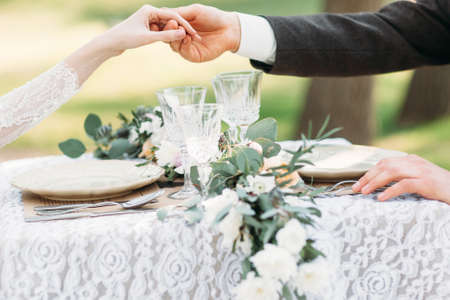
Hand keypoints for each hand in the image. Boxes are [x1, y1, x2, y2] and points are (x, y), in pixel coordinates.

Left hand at [65, 5, 197, 83]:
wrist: (110, 43)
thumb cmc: (126, 38)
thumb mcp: (148, 38)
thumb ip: (167, 35)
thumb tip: (184, 33)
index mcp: (150, 10)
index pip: (173, 16)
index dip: (185, 26)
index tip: (194, 34)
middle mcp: (149, 12)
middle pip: (171, 20)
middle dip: (183, 29)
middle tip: (195, 38)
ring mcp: (148, 19)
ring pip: (167, 26)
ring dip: (176, 33)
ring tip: (188, 41)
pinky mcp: (146, 27)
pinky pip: (161, 31)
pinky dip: (168, 36)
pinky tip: (176, 43)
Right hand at [162, 4, 240, 62]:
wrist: (229, 28)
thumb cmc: (213, 17)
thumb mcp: (194, 11)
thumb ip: (179, 13)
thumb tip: (163, 13)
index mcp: (179, 26)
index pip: (165, 26)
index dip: (160, 24)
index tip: (157, 19)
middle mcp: (181, 38)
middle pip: (167, 37)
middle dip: (167, 31)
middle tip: (171, 24)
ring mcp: (187, 48)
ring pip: (174, 45)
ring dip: (175, 37)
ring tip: (181, 30)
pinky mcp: (194, 56)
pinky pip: (184, 52)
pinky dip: (184, 45)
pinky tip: (188, 38)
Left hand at [352, 154, 449, 203]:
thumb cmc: (439, 189)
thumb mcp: (418, 180)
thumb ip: (402, 178)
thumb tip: (379, 186)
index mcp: (411, 160)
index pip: (384, 163)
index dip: (369, 173)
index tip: (357, 184)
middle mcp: (414, 162)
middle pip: (384, 166)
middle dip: (368, 177)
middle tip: (355, 189)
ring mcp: (421, 171)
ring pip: (391, 172)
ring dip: (375, 182)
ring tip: (364, 192)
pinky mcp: (427, 182)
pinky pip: (404, 185)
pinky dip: (390, 191)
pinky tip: (381, 198)